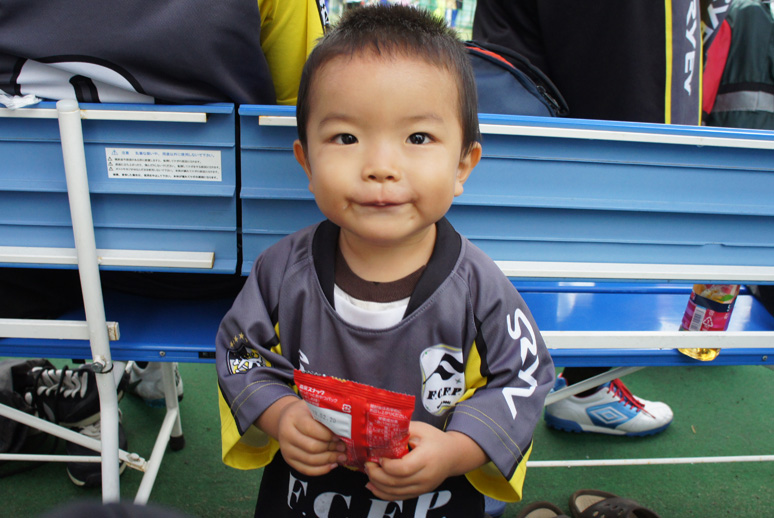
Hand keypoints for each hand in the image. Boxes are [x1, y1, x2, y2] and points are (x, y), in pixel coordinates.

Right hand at [273, 398, 346, 475]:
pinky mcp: (289, 460)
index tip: (340, 435)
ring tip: (342, 457)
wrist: (286, 419)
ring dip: (329, 460)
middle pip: (312, 447)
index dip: (328, 434)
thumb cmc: (305, 412)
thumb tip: (344, 428)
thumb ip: (325, 415)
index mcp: (294, 418)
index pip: (311, 429)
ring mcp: (286, 449)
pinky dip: (322, 469)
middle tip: (343, 447)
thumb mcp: (313, 406)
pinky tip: (333, 464)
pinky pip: (306, 470)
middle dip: (331, 448)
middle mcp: (286, 434)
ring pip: (310, 460)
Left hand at [364, 422, 486, 500]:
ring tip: (368, 473)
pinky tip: (372, 486)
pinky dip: (383, 494)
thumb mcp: (420, 429)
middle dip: (376, 475)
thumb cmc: (435, 439)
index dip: (387, 465)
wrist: (454, 455)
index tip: (377, 457)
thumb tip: (379, 429)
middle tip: (367, 464)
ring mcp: (423, 488)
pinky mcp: (419, 493)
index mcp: (426, 459)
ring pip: (395, 493)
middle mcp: (425, 477)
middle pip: (396, 483)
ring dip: (377, 485)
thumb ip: (401, 429)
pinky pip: (399, 497)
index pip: (403, 469)